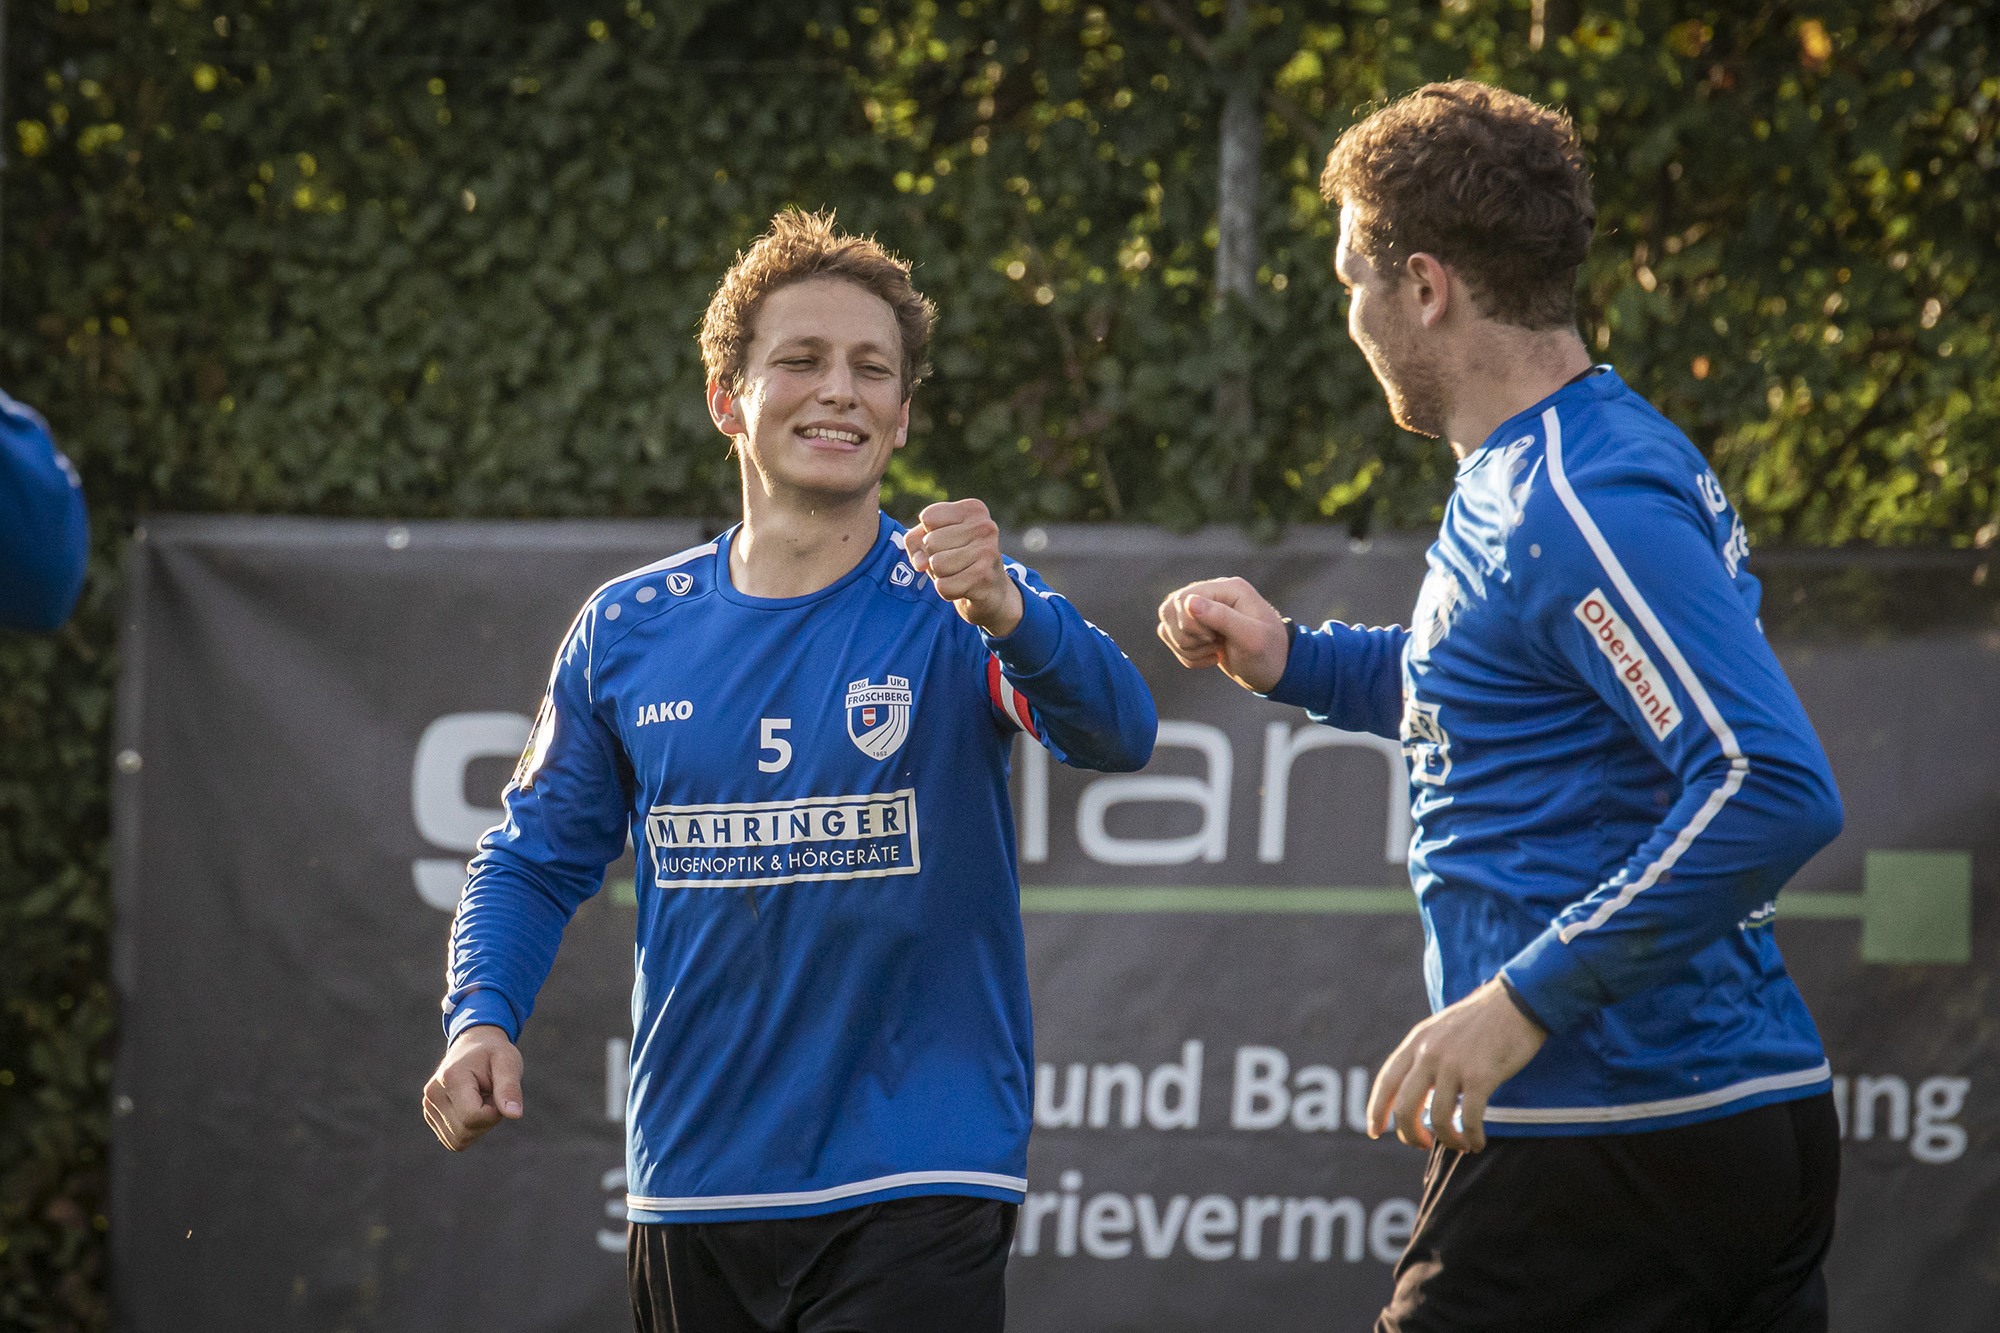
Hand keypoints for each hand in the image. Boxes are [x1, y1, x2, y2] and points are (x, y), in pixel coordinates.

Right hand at [422, 1024, 524, 1151]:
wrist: (473, 1045)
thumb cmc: (493, 1053)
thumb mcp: (508, 1063)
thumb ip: (510, 1089)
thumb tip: (515, 1115)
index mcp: (451, 1077)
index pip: (473, 1117)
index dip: (494, 1112)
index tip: (497, 1092)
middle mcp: (433, 1093)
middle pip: (465, 1133)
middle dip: (487, 1120)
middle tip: (491, 1095)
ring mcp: (428, 1105)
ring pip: (459, 1141)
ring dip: (478, 1127)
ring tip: (481, 1099)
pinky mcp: (430, 1114)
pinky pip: (454, 1140)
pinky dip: (469, 1129)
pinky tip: (472, 1106)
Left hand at [905, 499, 1023, 635]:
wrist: (992, 591)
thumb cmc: (959, 559)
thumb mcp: (934, 539)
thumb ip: (915, 541)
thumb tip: (920, 563)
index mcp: (974, 509)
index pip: (928, 517)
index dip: (927, 534)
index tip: (948, 542)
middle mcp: (985, 526)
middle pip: (930, 542)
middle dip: (934, 557)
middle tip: (955, 562)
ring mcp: (987, 551)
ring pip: (936, 564)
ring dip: (941, 575)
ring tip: (959, 573)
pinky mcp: (984, 577)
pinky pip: (943, 586)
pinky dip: (947, 591)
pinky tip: (963, 587)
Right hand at [1155, 577, 1290, 693]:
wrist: (1274, 672)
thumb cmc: (1269, 653)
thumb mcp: (1251, 638)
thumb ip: (1222, 618)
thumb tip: (1189, 602)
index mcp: (1228, 588)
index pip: (1185, 599)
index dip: (1191, 624)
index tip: (1214, 639)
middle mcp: (1212, 594)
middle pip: (1170, 609)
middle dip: (1188, 637)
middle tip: (1215, 644)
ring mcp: (1201, 610)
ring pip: (1167, 624)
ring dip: (1186, 648)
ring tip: (1214, 651)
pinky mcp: (1195, 628)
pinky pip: (1171, 638)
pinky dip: (1186, 655)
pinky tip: (1211, 657)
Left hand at [1367, 980, 1546, 1152]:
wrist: (1517, 1002)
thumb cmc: (1481, 1022)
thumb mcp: (1440, 1031)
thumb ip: (1425, 1059)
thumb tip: (1419, 1101)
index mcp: (1417, 1042)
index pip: (1387, 1081)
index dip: (1376, 1110)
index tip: (1374, 1131)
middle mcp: (1429, 1053)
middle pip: (1405, 1107)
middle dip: (1409, 1134)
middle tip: (1422, 1144)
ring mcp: (1453, 1065)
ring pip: (1437, 1118)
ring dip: (1447, 1140)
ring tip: (1460, 1145)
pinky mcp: (1480, 1076)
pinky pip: (1468, 1119)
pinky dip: (1471, 1137)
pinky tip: (1477, 1142)